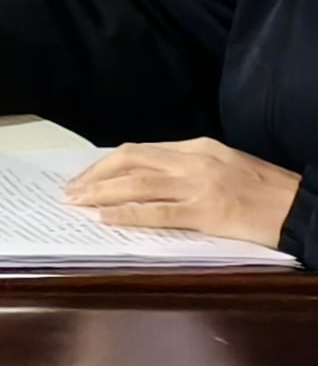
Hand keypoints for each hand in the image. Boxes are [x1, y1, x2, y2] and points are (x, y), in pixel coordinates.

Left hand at [67, 138, 305, 246]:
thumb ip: (190, 167)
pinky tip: (106, 218)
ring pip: (137, 183)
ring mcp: (200, 185)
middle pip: (129, 160)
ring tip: (77, 202)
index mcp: (197, 147)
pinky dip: (128, 213)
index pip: (139, 150)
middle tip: (70, 190)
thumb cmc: (268, 191)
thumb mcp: (226, 166)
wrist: (304, 206)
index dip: (106, 163)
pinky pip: (159, 212)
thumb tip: (150, 179)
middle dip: (95, 174)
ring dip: (100, 192)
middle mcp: (194, 160)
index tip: (85, 175)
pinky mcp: (209, 212)